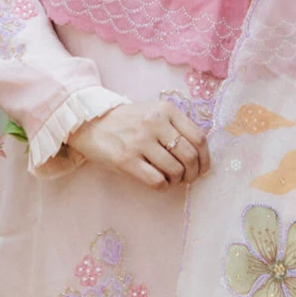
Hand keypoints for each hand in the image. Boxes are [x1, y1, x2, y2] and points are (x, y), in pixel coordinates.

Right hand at [71, 101, 210, 189]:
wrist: (90, 121)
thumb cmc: (127, 121)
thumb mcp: (154, 113)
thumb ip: (176, 127)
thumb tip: (200, 155)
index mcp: (166, 110)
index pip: (199, 138)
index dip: (205, 159)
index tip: (202, 168)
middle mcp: (155, 123)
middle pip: (190, 156)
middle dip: (193, 173)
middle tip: (187, 178)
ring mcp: (140, 141)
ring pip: (175, 170)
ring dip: (177, 181)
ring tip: (171, 179)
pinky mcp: (126, 159)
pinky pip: (157, 181)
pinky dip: (163, 186)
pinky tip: (158, 182)